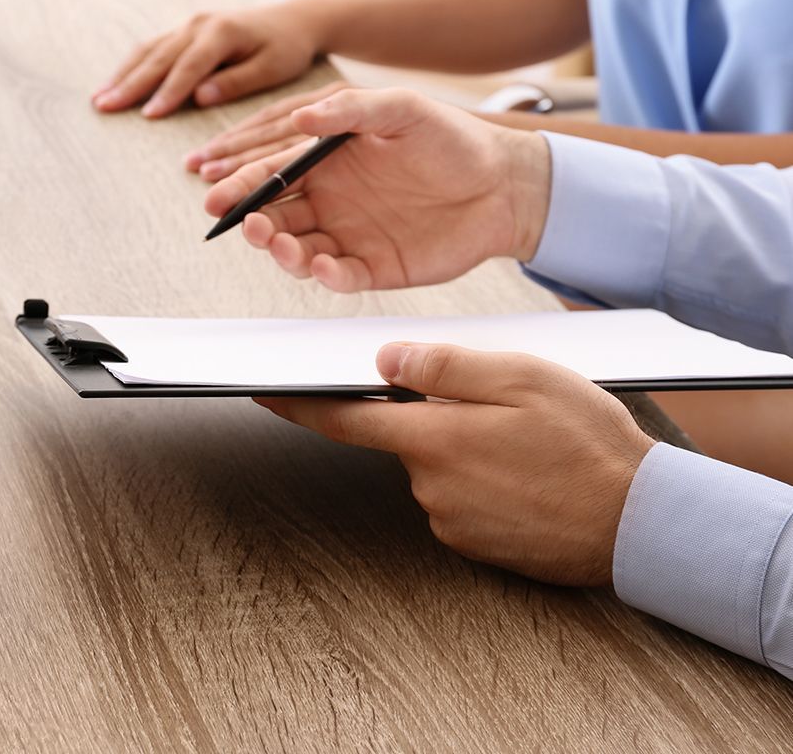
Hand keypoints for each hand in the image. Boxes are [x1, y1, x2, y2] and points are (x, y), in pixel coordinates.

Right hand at [92, 1, 319, 117]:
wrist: (292, 20)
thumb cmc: (286, 48)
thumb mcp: (272, 68)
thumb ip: (236, 82)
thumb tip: (200, 98)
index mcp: (222, 32)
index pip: (189, 67)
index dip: (168, 92)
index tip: (148, 115)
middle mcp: (199, 24)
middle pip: (159, 58)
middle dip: (130, 84)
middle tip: (104, 107)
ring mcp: (189, 25)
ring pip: (148, 51)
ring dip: (122, 76)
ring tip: (99, 99)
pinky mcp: (184, 32)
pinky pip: (152, 49)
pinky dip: (131, 67)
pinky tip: (115, 84)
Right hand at [204, 88, 551, 292]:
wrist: (505, 183)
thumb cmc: (453, 139)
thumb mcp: (402, 109)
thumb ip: (351, 110)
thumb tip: (304, 117)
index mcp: (326, 161)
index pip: (272, 175)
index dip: (242, 187)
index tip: (219, 196)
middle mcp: (330, 200)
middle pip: (275, 217)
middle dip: (253, 224)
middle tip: (250, 226)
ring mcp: (348, 235)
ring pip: (297, 250)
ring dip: (282, 252)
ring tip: (284, 246)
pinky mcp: (373, 267)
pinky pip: (337, 276)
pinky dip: (324, 276)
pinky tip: (324, 266)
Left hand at [257, 343, 653, 585]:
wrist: (642, 523)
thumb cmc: (589, 445)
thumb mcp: (522, 379)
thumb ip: (444, 367)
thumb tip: (384, 363)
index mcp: (433, 439)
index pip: (345, 420)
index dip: (300, 405)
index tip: (265, 392)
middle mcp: (429, 486)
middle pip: (406, 437)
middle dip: (434, 417)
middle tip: (502, 409)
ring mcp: (451, 521)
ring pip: (437, 467)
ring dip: (466, 449)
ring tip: (530, 445)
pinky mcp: (475, 545)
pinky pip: (460, 499)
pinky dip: (484, 482)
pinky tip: (529, 476)